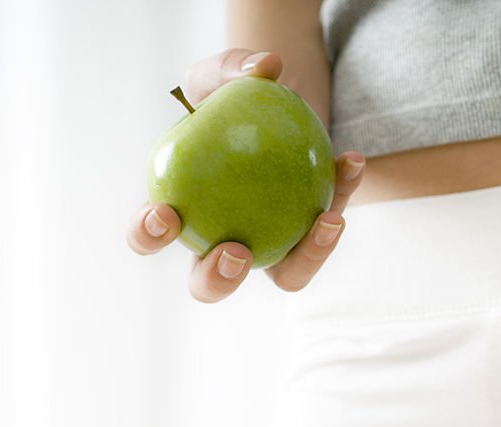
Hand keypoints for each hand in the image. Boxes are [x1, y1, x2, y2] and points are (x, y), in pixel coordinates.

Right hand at [126, 48, 365, 301]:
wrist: (278, 109)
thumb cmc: (233, 99)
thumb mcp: (223, 75)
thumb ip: (232, 68)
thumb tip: (264, 69)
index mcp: (181, 211)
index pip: (151, 236)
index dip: (148, 235)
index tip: (164, 214)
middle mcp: (222, 242)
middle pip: (210, 284)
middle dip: (217, 279)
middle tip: (235, 251)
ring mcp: (272, 246)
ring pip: (287, 276)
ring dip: (306, 260)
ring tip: (328, 222)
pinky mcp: (313, 237)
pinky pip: (327, 227)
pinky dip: (343, 194)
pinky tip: (352, 161)